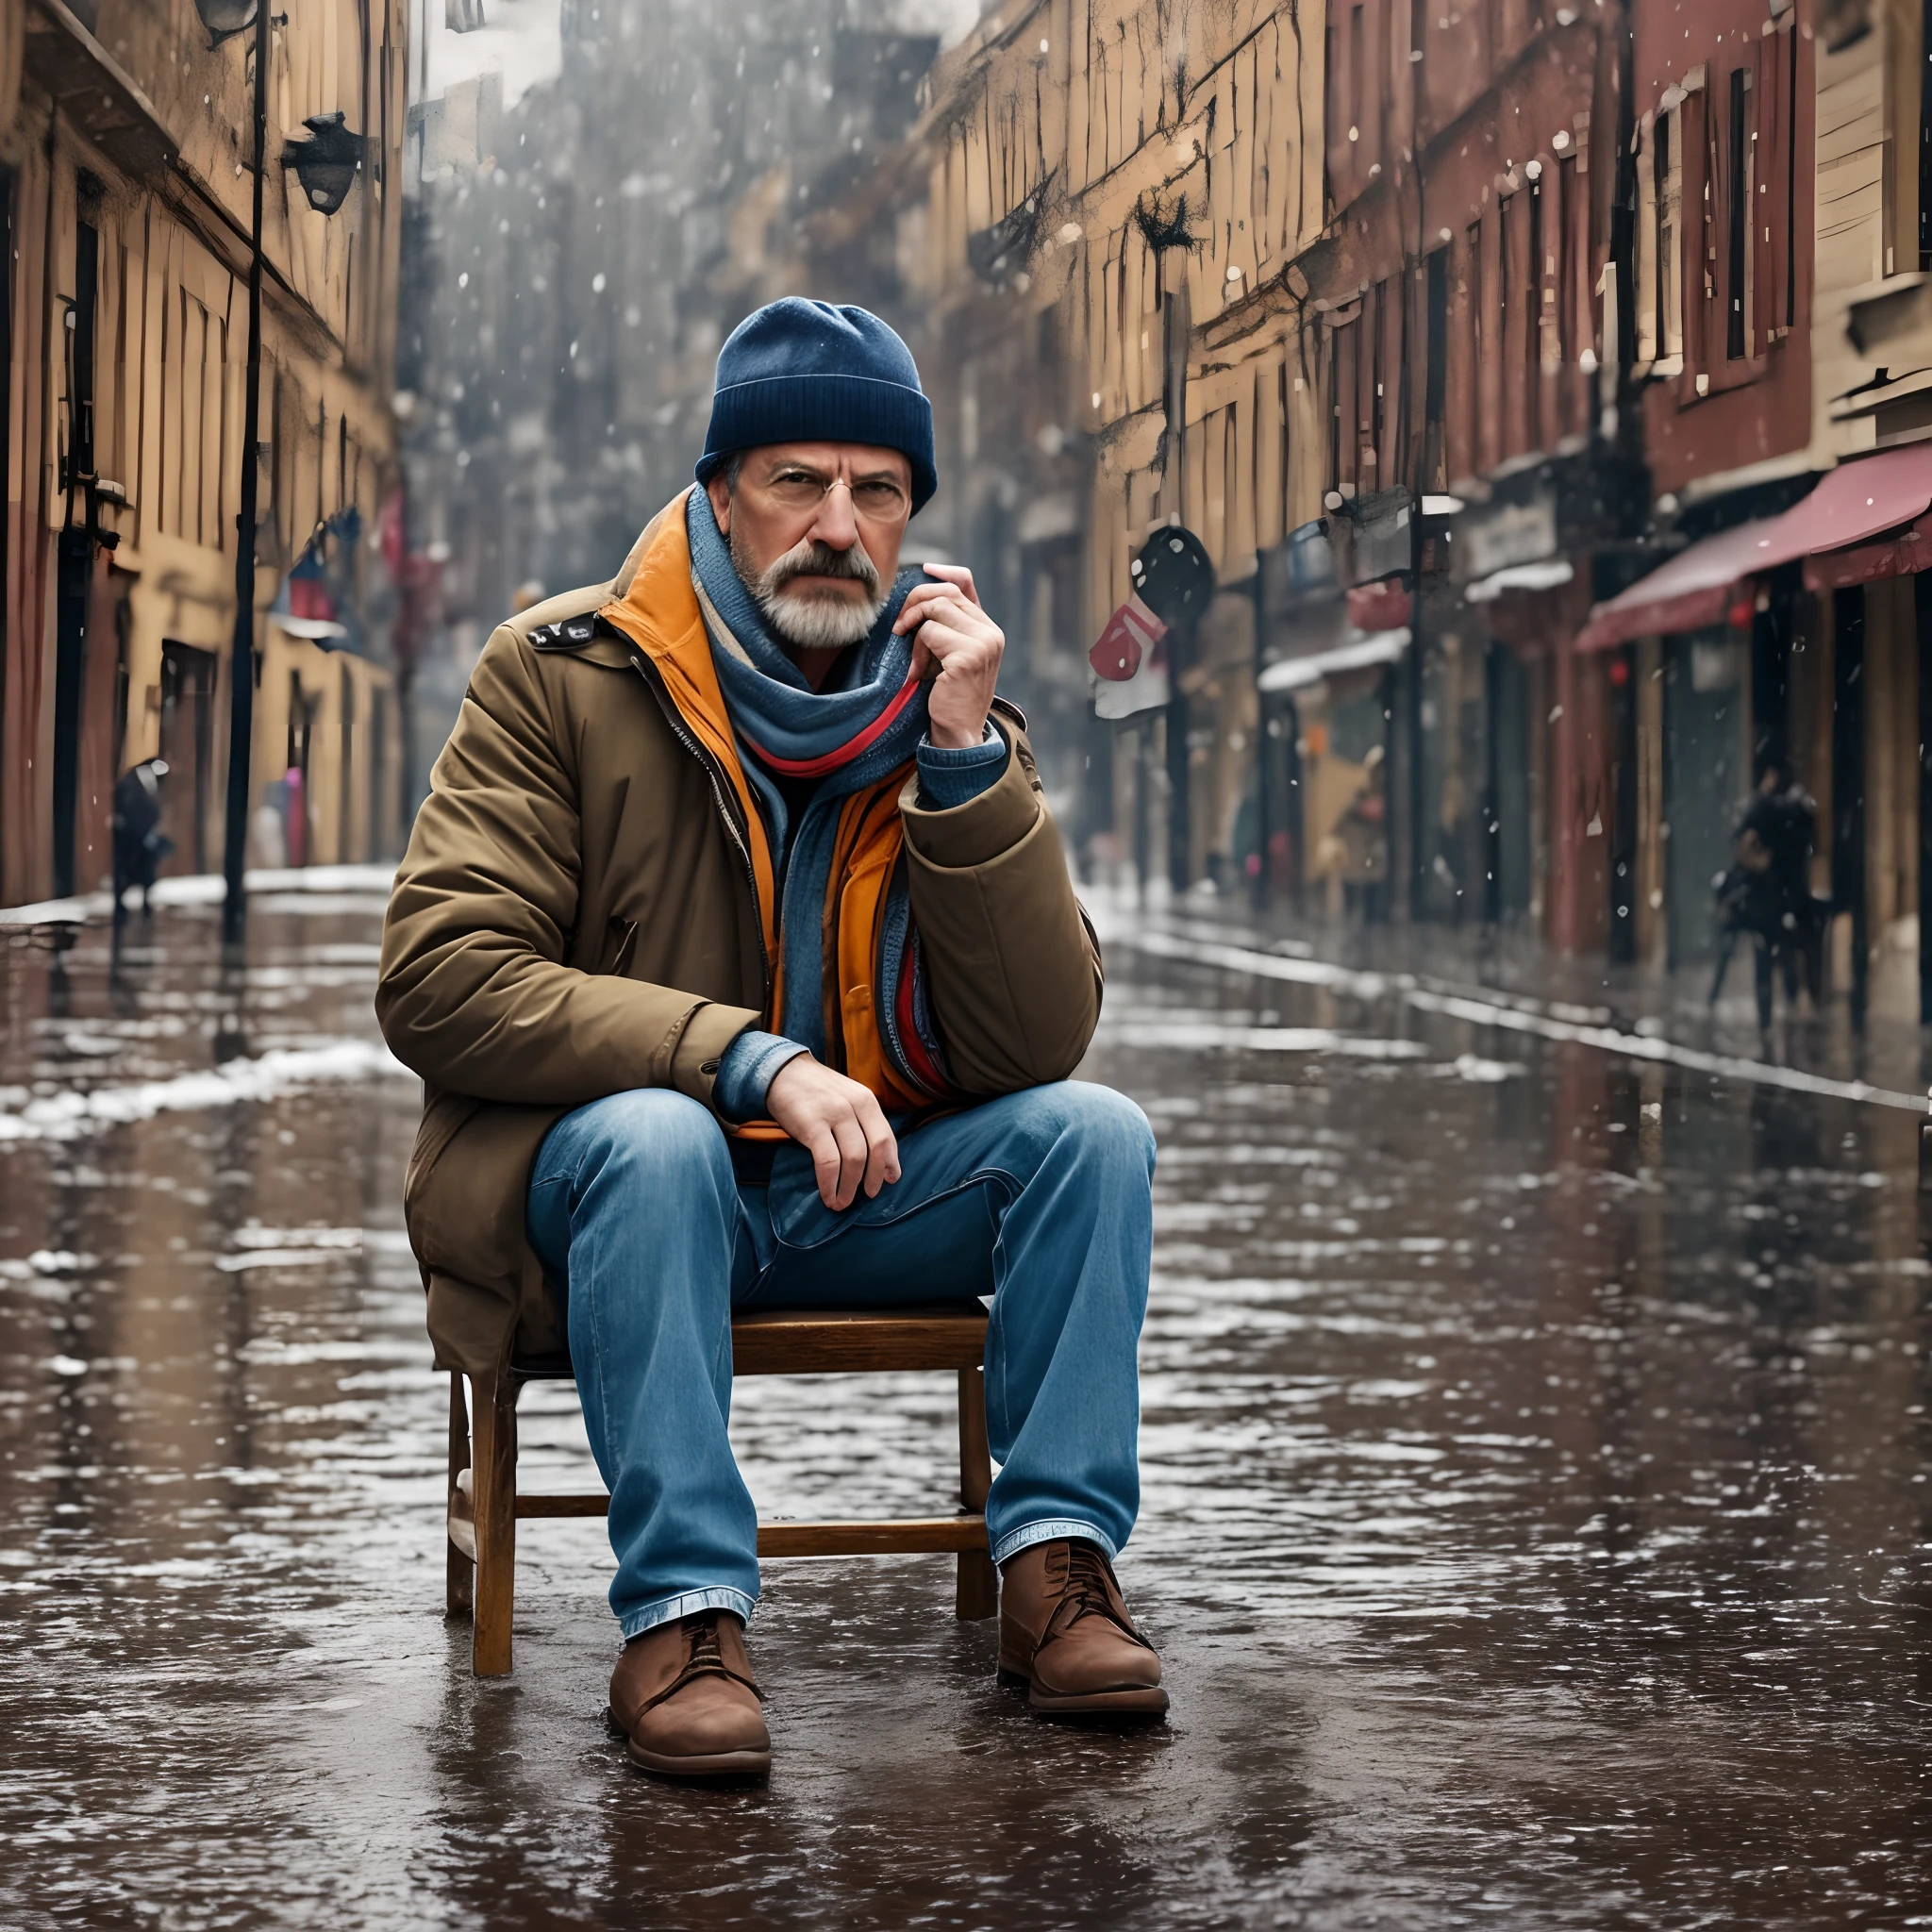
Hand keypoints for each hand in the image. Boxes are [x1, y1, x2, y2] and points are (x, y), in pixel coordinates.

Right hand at [765, 1055, 900, 1209]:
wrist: (782, 1071)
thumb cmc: (816, 1090)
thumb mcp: (847, 1098)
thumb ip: (864, 1123)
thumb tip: (882, 1162)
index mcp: (867, 1101)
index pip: (887, 1137)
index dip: (890, 1163)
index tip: (889, 1180)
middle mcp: (855, 1106)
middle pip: (874, 1150)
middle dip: (873, 1179)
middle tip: (867, 1196)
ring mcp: (834, 1114)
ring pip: (854, 1159)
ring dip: (850, 1187)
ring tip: (843, 1202)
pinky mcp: (812, 1125)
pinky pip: (827, 1162)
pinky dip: (830, 1184)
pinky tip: (828, 1195)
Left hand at [893, 563, 1004, 749]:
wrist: (959, 732)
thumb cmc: (949, 696)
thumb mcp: (950, 655)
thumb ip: (946, 627)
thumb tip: (923, 597)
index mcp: (988, 629)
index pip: (966, 584)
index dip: (944, 572)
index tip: (925, 568)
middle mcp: (990, 632)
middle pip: (944, 593)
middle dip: (915, 604)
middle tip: (900, 627)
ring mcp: (983, 643)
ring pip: (935, 610)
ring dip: (915, 631)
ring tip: (914, 659)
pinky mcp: (968, 655)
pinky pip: (929, 633)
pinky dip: (916, 651)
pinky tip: (917, 673)